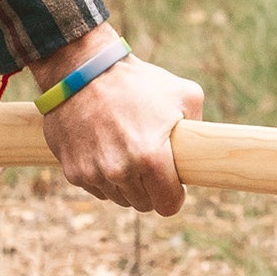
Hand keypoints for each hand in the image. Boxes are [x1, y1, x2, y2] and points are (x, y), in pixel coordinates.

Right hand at [36, 47, 203, 215]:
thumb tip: (203, 151)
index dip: (174, 195)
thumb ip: (199, 127)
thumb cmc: (137, 81)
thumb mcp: (184, 95)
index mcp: (150, 158)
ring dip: (125, 183)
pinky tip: (105, 149)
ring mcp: (94, 173)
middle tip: (149, 162)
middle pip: (143, 204)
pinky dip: (103, 176)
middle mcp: (120, 171)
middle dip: (150, 188)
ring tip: (126, 151)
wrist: (82, 70)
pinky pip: (96, 188)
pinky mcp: (73, 171)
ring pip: (119, 198)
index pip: (168, 205)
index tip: (173, 184)